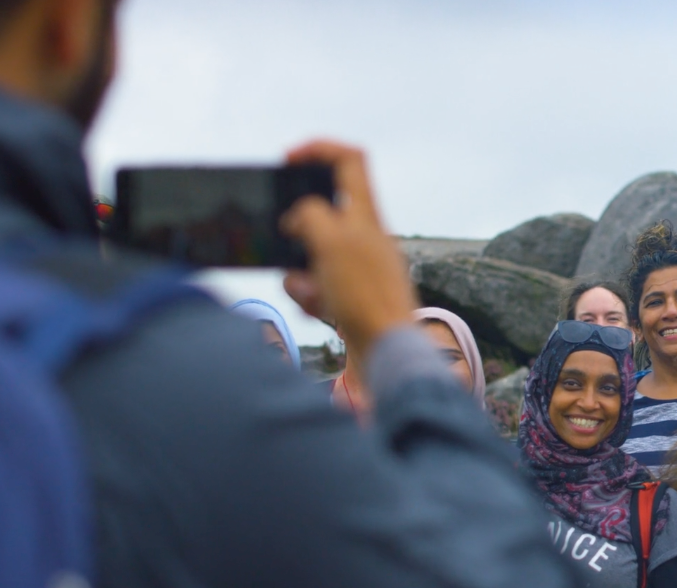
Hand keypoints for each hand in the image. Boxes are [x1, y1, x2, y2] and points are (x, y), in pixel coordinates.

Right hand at [280, 140, 416, 365]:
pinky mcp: (352, 293)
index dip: (318, 149)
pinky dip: (310, 295)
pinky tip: (317, 309)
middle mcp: (366, 234)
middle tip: (288, 244)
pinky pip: (316, 285)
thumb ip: (310, 215)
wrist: (389, 349)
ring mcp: (359, 264)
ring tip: (309, 291)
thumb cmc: (366, 295)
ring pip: (312, 253)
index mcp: (367, 214)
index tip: (288, 159)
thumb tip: (298, 217)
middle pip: (321, 213)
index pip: (349, 160)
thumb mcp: (330, 242)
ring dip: (299, 270)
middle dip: (296, 229)